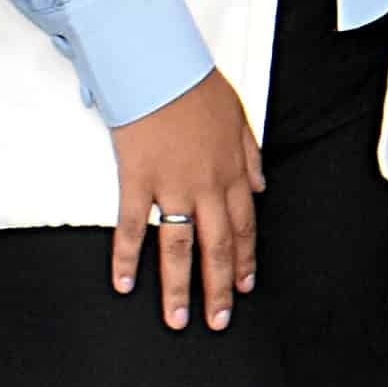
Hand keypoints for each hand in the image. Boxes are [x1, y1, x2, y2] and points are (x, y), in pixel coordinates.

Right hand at [106, 70, 264, 326]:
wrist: (160, 65)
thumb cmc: (195, 85)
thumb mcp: (238, 116)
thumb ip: (250, 153)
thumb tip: (261, 183)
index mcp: (232, 172)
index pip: (244, 227)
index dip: (244, 261)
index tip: (244, 287)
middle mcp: (206, 186)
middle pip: (217, 248)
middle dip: (219, 289)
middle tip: (217, 321)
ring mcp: (172, 187)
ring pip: (180, 248)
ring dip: (180, 288)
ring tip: (178, 319)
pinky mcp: (138, 180)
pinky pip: (133, 227)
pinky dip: (127, 257)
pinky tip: (126, 283)